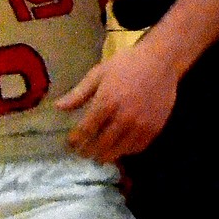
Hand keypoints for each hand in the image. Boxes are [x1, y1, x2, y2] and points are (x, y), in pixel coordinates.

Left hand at [58, 41, 178, 162]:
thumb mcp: (99, 73)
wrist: (161, 62)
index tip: (70, 143)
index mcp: (106, 102)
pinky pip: (137, 148)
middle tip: (82, 153)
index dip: (76, 140)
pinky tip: (119, 149)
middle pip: (101, 145)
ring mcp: (140, 125)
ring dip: (106, 156)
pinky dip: (125, 151)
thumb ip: (79, 93)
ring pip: (119, 150)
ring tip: (98, 156)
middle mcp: (123, 117)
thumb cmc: (127, 64)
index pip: (85, 130)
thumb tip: (58, 107)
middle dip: (88, 151)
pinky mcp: (154, 129)